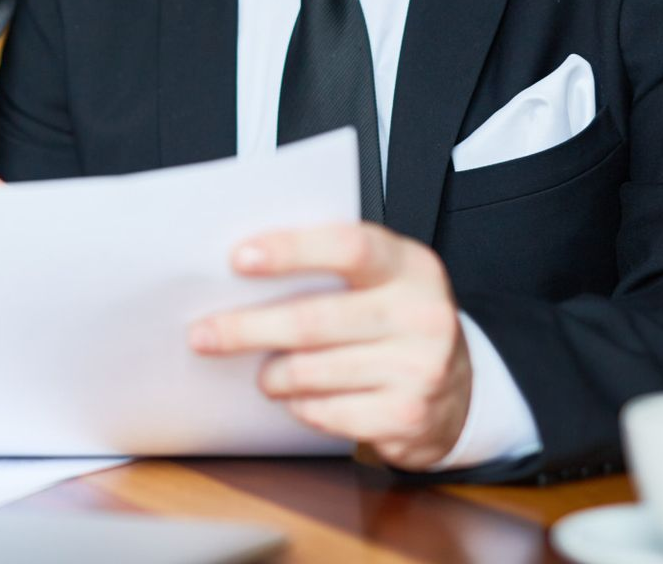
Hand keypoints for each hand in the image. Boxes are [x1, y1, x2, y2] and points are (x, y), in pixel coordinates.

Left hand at [188, 222, 471, 469]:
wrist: (460, 391)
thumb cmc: (393, 323)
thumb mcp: (379, 283)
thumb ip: (329, 270)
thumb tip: (239, 271)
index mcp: (410, 265)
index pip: (348, 246)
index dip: (290, 250)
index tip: (237, 258)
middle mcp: (423, 313)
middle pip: (314, 319)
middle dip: (247, 328)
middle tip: (202, 334)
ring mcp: (422, 368)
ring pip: (313, 371)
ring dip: (272, 375)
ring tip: (261, 374)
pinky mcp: (410, 416)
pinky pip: (329, 412)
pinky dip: (300, 406)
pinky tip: (296, 399)